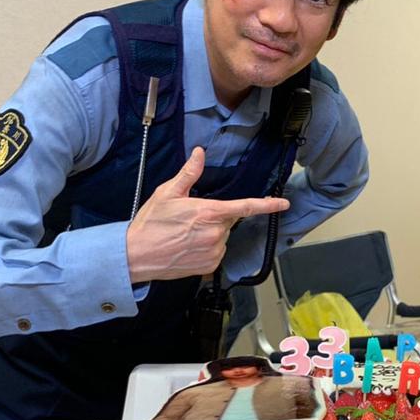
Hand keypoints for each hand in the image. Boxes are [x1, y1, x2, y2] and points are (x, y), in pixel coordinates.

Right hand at [125, 147, 288, 282]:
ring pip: (221, 237)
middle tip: (189, 219)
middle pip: (228, 220)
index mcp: (209, 212)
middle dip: (214, 216)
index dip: (267, 205)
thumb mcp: (167, 193)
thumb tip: (199, 153)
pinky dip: (206, 249)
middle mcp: (215, 234)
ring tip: (184, 235)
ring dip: (210, 233)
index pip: (246, 207)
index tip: (283, 204)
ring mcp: (213, 252)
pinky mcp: (209, 266)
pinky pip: (215, 252)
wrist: (136, 255)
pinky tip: (187, 247)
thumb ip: (189, 173)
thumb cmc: (150, 224)